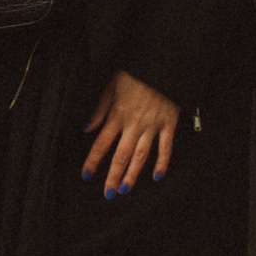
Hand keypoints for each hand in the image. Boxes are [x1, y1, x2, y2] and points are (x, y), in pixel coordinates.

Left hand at [82, 71, 177, 196]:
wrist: (162, 62)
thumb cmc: (135, 72)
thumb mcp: (111, 85)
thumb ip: (100, 109)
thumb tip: (87, 128)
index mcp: (117, 114)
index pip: (101, 143)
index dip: (93, 161)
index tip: (87, 175)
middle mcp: (133, 124)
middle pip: (121, 155)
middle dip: (113, 176)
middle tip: (108, 193)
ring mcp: (152, 125)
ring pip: (141, 155)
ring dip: (133, 174)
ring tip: (125, 189)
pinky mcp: (169, 124)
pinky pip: (166, 147)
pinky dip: (163, 163)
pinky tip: (157, 176)